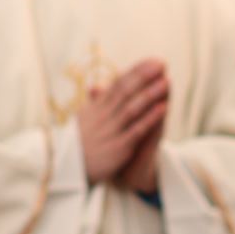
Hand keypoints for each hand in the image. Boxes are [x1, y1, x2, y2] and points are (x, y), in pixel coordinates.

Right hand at [77, 59, 167, 185]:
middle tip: (161, 63)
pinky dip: (150, 118)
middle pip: (125, 92)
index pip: (117, 84)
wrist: (68, 172)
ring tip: (166, 82)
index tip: (152, 61)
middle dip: (143, 77)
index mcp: (95, 108)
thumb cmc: (77, 146)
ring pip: (132, 108)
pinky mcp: (118, 147)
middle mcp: (102, 117)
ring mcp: (110, 131)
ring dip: (150, 94)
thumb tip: (96, 86)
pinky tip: (163, 108)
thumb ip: (95, 103)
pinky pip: (136, 130)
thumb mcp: (83, 121)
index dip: (136, 72)